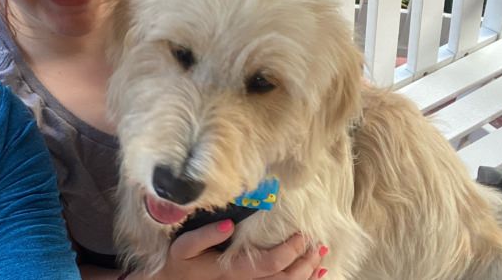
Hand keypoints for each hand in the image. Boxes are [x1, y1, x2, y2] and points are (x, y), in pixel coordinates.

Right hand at [132, 220, 326, 279]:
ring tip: (321, 258)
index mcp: (233, 270)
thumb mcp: (185, 246)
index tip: (302, 235)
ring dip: (307, 274)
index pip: (271, 264)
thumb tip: (228, 226)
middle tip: (319, 245)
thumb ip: (205, 235)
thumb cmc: (180, 262)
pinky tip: (313, 275)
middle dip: (305, 262)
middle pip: (285, 278)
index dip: (290, 251)